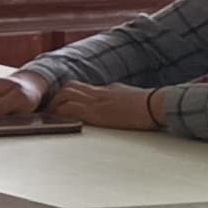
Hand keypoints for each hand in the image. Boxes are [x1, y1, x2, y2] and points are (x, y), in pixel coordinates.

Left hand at [44, 81, 165, 130]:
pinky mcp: (97, 114)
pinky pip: (72, 109)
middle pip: (69, 88)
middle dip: (57, 98)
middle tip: (51, 109)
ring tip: (51, 116)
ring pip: (66, 95)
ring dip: (56, 105)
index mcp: (107, 89)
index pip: (80, 87)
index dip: (67, 95)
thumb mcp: (130, 97)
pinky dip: (62, 113)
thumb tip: (114, 97)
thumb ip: (117, 96)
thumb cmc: (150, 104)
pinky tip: (57, 120)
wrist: (157, 105)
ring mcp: (97, 102)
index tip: (60, 103)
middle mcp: (99, 93)